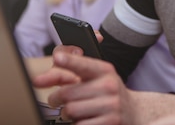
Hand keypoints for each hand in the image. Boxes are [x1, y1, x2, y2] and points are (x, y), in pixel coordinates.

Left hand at [32, 45, 174, 124]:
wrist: (135, 111)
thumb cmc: (108, 93)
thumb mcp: (95, 78)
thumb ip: (68, 74)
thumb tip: (39, 79)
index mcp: (105, 70)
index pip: (84, 64)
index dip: (70, 60)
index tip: (58, 57)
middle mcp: (110, 85)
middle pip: (67, 93)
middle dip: (56, 99)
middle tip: (56, 100)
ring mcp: (111, 105)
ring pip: (70, 110)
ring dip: (66, 114)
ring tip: (74, 111)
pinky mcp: (110, 122)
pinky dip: (77, 124)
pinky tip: (85, 119)